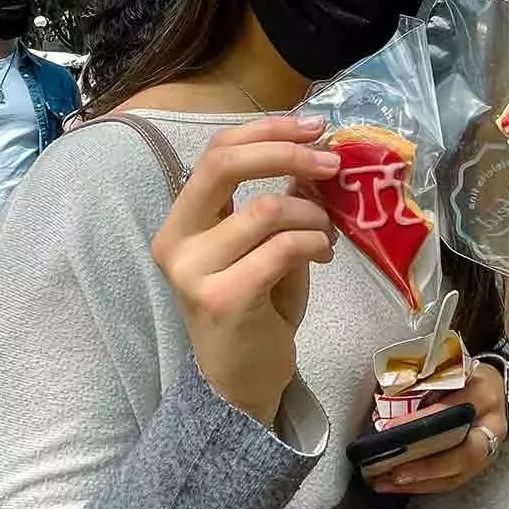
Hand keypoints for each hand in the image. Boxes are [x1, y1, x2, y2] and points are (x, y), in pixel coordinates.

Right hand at [151, 115, 339, 426]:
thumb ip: (278, 201)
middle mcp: (176, 240)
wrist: (241, 381)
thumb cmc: (256, 307)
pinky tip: (322, 255)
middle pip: (225, 165)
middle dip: (288, 154)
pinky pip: (282, 248)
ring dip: (312, 214)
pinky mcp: (223, 299)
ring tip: (327, 233)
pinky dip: (314, 243)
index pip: (217, 151)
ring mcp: (194, 271)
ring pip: (267, 209)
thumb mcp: (263, 245)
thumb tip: (313, 156)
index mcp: (182, 219)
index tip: (315, 127)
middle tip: (332, 163)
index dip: (268, 130)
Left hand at [372, 360, 507, 494]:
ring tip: (386, 482)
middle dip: (427, 467)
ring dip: (420, 482)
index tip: (391, 428)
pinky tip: (396, 485)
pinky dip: (423, 485)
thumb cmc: (465, 376)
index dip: (423, 421)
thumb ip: (424, 381)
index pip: (453, 410)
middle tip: (394, 471)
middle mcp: (491, 426)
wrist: (493, 388)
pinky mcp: (478, 466)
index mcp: (484, 393)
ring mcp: (488, 450)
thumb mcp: (448, 368)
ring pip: (456, 474)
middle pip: (464, 454)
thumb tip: (388, 400)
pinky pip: (451, 482)